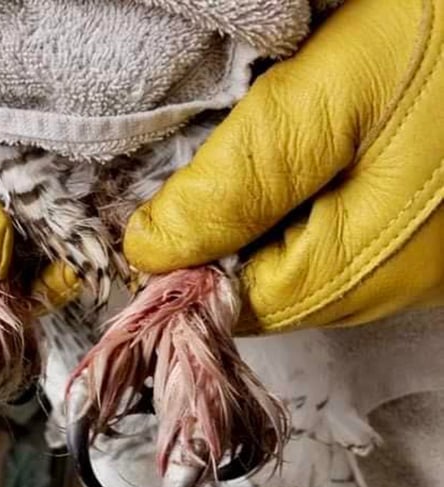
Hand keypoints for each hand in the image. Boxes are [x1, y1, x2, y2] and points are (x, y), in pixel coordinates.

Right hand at [0, 6, 78, 308]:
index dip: (20, 294)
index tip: (66, 268)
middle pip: (1, 278)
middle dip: (44, 260)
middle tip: (87, 232)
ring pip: (17, 242)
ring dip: (50, 228)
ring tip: (86, 210)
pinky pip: (20, 205)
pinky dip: (44, 197)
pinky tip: (67, 185)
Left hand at [124, 0, 443, 331]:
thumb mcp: (333, 96)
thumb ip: (243, 180)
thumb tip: (154, 249)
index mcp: (362, 267)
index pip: (236, 305)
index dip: (186, 262)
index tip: (157, 201)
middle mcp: (394, 282)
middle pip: (267, 283)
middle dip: (223, 228)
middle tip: (214, 148)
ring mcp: (418, 258)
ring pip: (301, 253)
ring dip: (263, 205)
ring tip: (272, 132)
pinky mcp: (426, 224)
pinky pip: (339, 225)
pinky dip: (305, 190)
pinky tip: (315, 137)